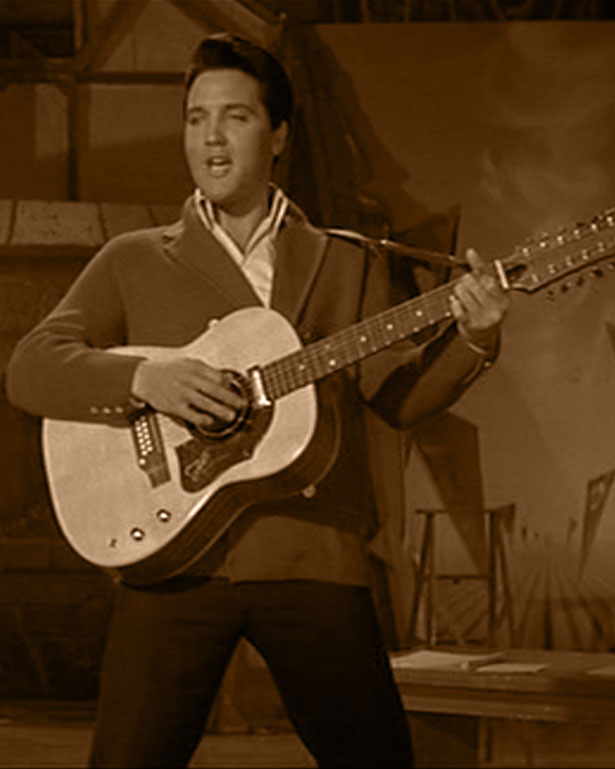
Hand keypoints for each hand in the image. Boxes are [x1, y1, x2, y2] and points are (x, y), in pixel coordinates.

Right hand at [131, 357, 246, 428]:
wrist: (145, 377)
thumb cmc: (170, 371)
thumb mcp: (189, 364)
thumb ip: (208, 371)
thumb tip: (227, 378)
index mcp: (195, 368)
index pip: (217, 377)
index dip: (229, 386)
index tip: (238, 392)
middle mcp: (189, 380)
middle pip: (214, 390)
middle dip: (230, 398)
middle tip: (241, 405)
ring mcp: (182, 393)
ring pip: (205, 402)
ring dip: (220, 410)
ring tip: (231, 415)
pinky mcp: (174, 406)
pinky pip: (190, 413)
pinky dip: (202, 418)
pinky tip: (210, 421)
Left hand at [450, 248, 509, 352]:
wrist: (483, 337)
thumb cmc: (486, 312)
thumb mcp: (491, 295)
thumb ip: (483, 276)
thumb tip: (471, 253)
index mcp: (504, 299)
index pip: (490, 278)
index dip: (478, 264)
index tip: (470, 253)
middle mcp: (497, 308)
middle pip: (477, 285)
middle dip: (466, 280)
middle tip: (464, 282)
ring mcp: (484, 318)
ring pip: (465, 295)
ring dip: (458, 290)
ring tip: (459, 292)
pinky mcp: (472, 325)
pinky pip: (459, 310)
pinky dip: (455, 304)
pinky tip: (455, 302)